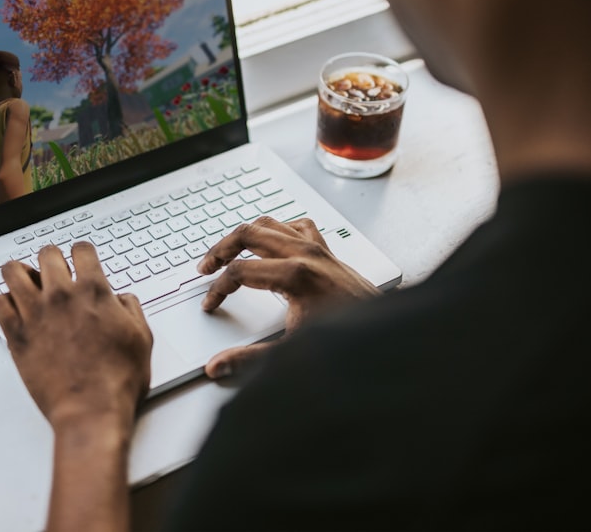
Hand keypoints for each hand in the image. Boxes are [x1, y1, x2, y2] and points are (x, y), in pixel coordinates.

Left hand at [0, 242, 153, 431]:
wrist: (91, 410)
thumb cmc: (117, 381)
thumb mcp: (141, 338)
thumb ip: (130, 310)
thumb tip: (121, 299)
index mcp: (94, 292)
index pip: (81, 250)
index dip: (82, 253)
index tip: (80, 259)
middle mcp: (61, 296)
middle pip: (46, 254)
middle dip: (52, 259)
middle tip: (54, 271)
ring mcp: (35, 314)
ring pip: (13, 271)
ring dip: (21, 273)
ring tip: (28, 284)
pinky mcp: (16, 335)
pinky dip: (4, 302)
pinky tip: (15, 310)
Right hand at [196, 216, 378, 377]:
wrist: (384, 335)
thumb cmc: (345, 341)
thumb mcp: (292, 351)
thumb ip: (249, 359)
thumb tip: (217, 366)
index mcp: (295, 275)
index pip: (240, 272)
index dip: (218, 289)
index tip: (210, 305)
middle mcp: (305, 254)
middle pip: (248, 233)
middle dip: (220, 249)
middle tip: (205, 268)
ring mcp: (317, 247)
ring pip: (269, 223)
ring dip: (243, 235)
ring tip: (227, 253)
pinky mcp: (327, 250)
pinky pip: (295, 225)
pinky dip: (276, 230)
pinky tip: (268, 245)